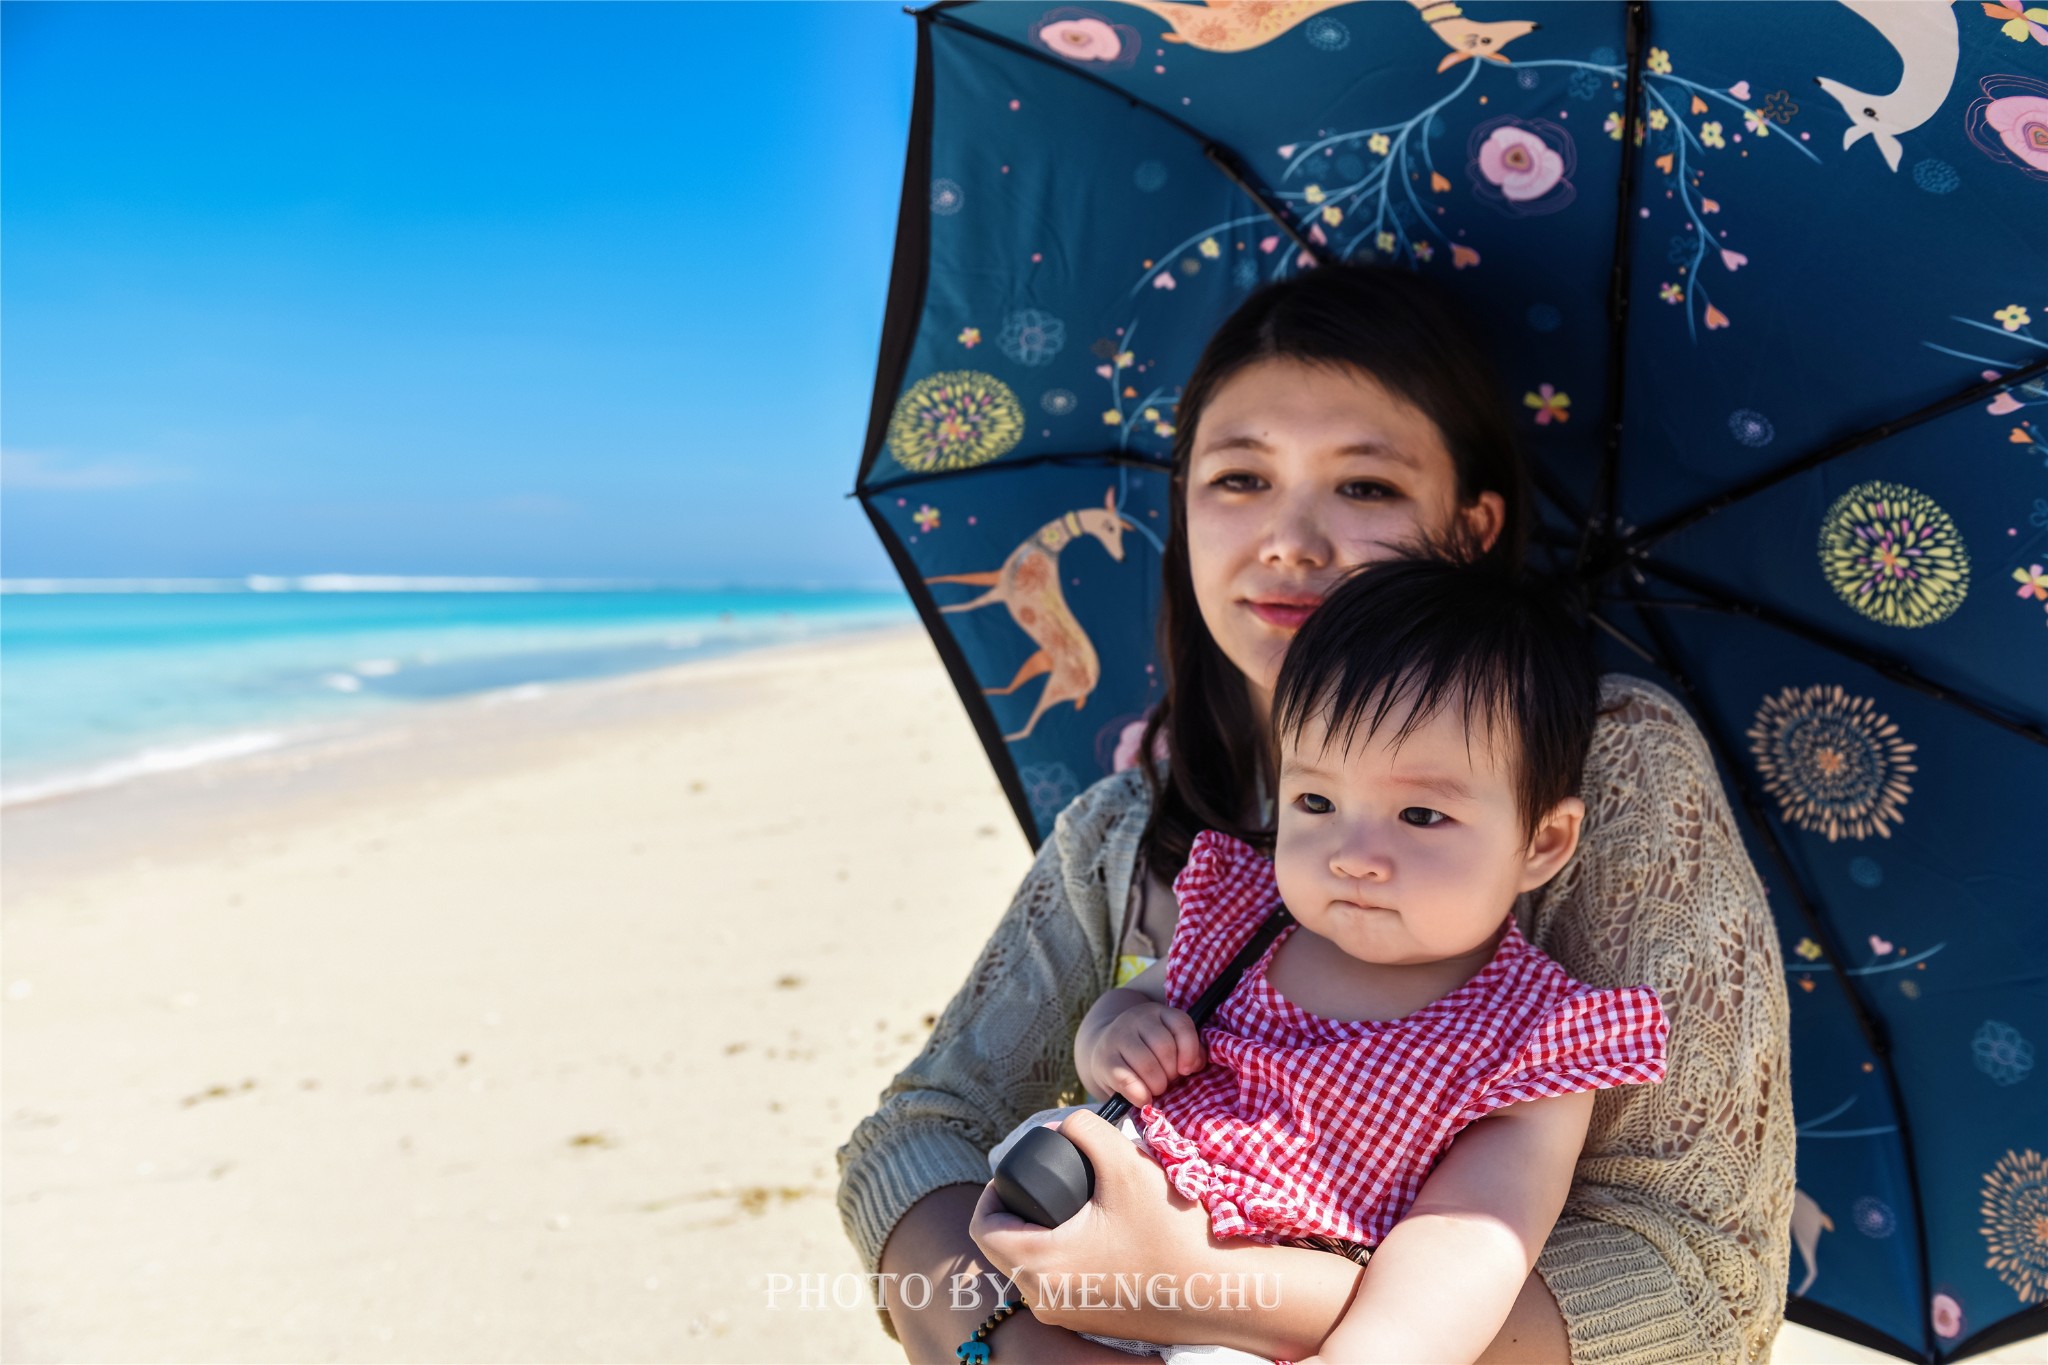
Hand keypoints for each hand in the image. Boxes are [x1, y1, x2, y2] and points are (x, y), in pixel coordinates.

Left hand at [971, 1111, 1371, 1358]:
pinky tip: (1090, 1234)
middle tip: (1045, 1182)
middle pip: (1003, 1249)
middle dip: (1017, 1211)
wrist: (1223, 1292)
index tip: (1018, 1171)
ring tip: (1068, 1205)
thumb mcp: (1127, 1166)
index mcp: (1040, 1265)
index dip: (992, 1192)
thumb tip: (1061, 1125)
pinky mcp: (1090, 1323)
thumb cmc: (1172, 1232)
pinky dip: (1061, 1258)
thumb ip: (1086, 1131)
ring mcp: (1066, 1316)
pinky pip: (1055, 1286)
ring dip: (1039, 1235)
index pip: (982, 1228)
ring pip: (1029, 1270)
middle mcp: (1044, 1300)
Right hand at [1083, 1001, 1202, 1105]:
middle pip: (1164, 1047)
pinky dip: (1140, 1095)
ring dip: (1157, 1085)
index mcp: (1159, 1013)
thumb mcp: (1169, 1044)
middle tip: (1168, 1082)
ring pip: (1147, 1064)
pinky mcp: (1105, 1059)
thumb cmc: (1146, 1052)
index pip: (1181, 1025)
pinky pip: (1127, 1080)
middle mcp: (1138, 1019)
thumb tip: (1194, 1065)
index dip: (1190, 1051)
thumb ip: (1189, 1052)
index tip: (1187, 1070)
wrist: (1104, 1049)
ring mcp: (1118, 1037)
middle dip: (1172, 1073)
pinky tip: (1143, 1099)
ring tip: (1156, 1090)